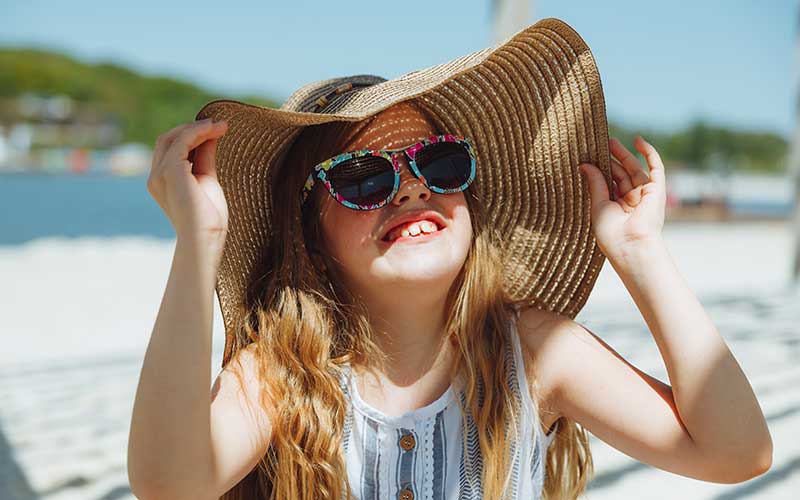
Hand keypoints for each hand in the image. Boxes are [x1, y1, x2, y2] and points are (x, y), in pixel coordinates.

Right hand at [147, 118, 229, 244]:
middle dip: (192, 128)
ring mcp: (160, 174)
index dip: (190, 136)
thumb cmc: (208, 218)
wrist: (206, 239)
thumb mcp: (207, 180)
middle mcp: (156, 176)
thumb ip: (205, 157)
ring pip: (175, 137)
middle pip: (167, 139)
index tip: (215, 130)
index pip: (170, 148)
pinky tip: (215, 130)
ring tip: (222, 125)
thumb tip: (211, 135)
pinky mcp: (171, 172)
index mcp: (162, 181)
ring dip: (199, 127)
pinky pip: (183, 141)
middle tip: (219, 125)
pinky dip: (199, 132)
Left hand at [578, 136, 665, 260]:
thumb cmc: (611, 233)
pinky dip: (648, 153)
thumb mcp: (598, 205)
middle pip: (620, 174)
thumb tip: (585, 165)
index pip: (608, 183)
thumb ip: (595, 183)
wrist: (631, 245)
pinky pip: (655, 168)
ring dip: (624, 155)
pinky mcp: (657, 190)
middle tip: (598, 144)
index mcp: (616, 207)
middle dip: (611, 160)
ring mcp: (644, 195)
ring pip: (633, 169)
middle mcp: (631, 200)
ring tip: (610, 141)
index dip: (600, 169)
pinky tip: (638, 141)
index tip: (588, 156)